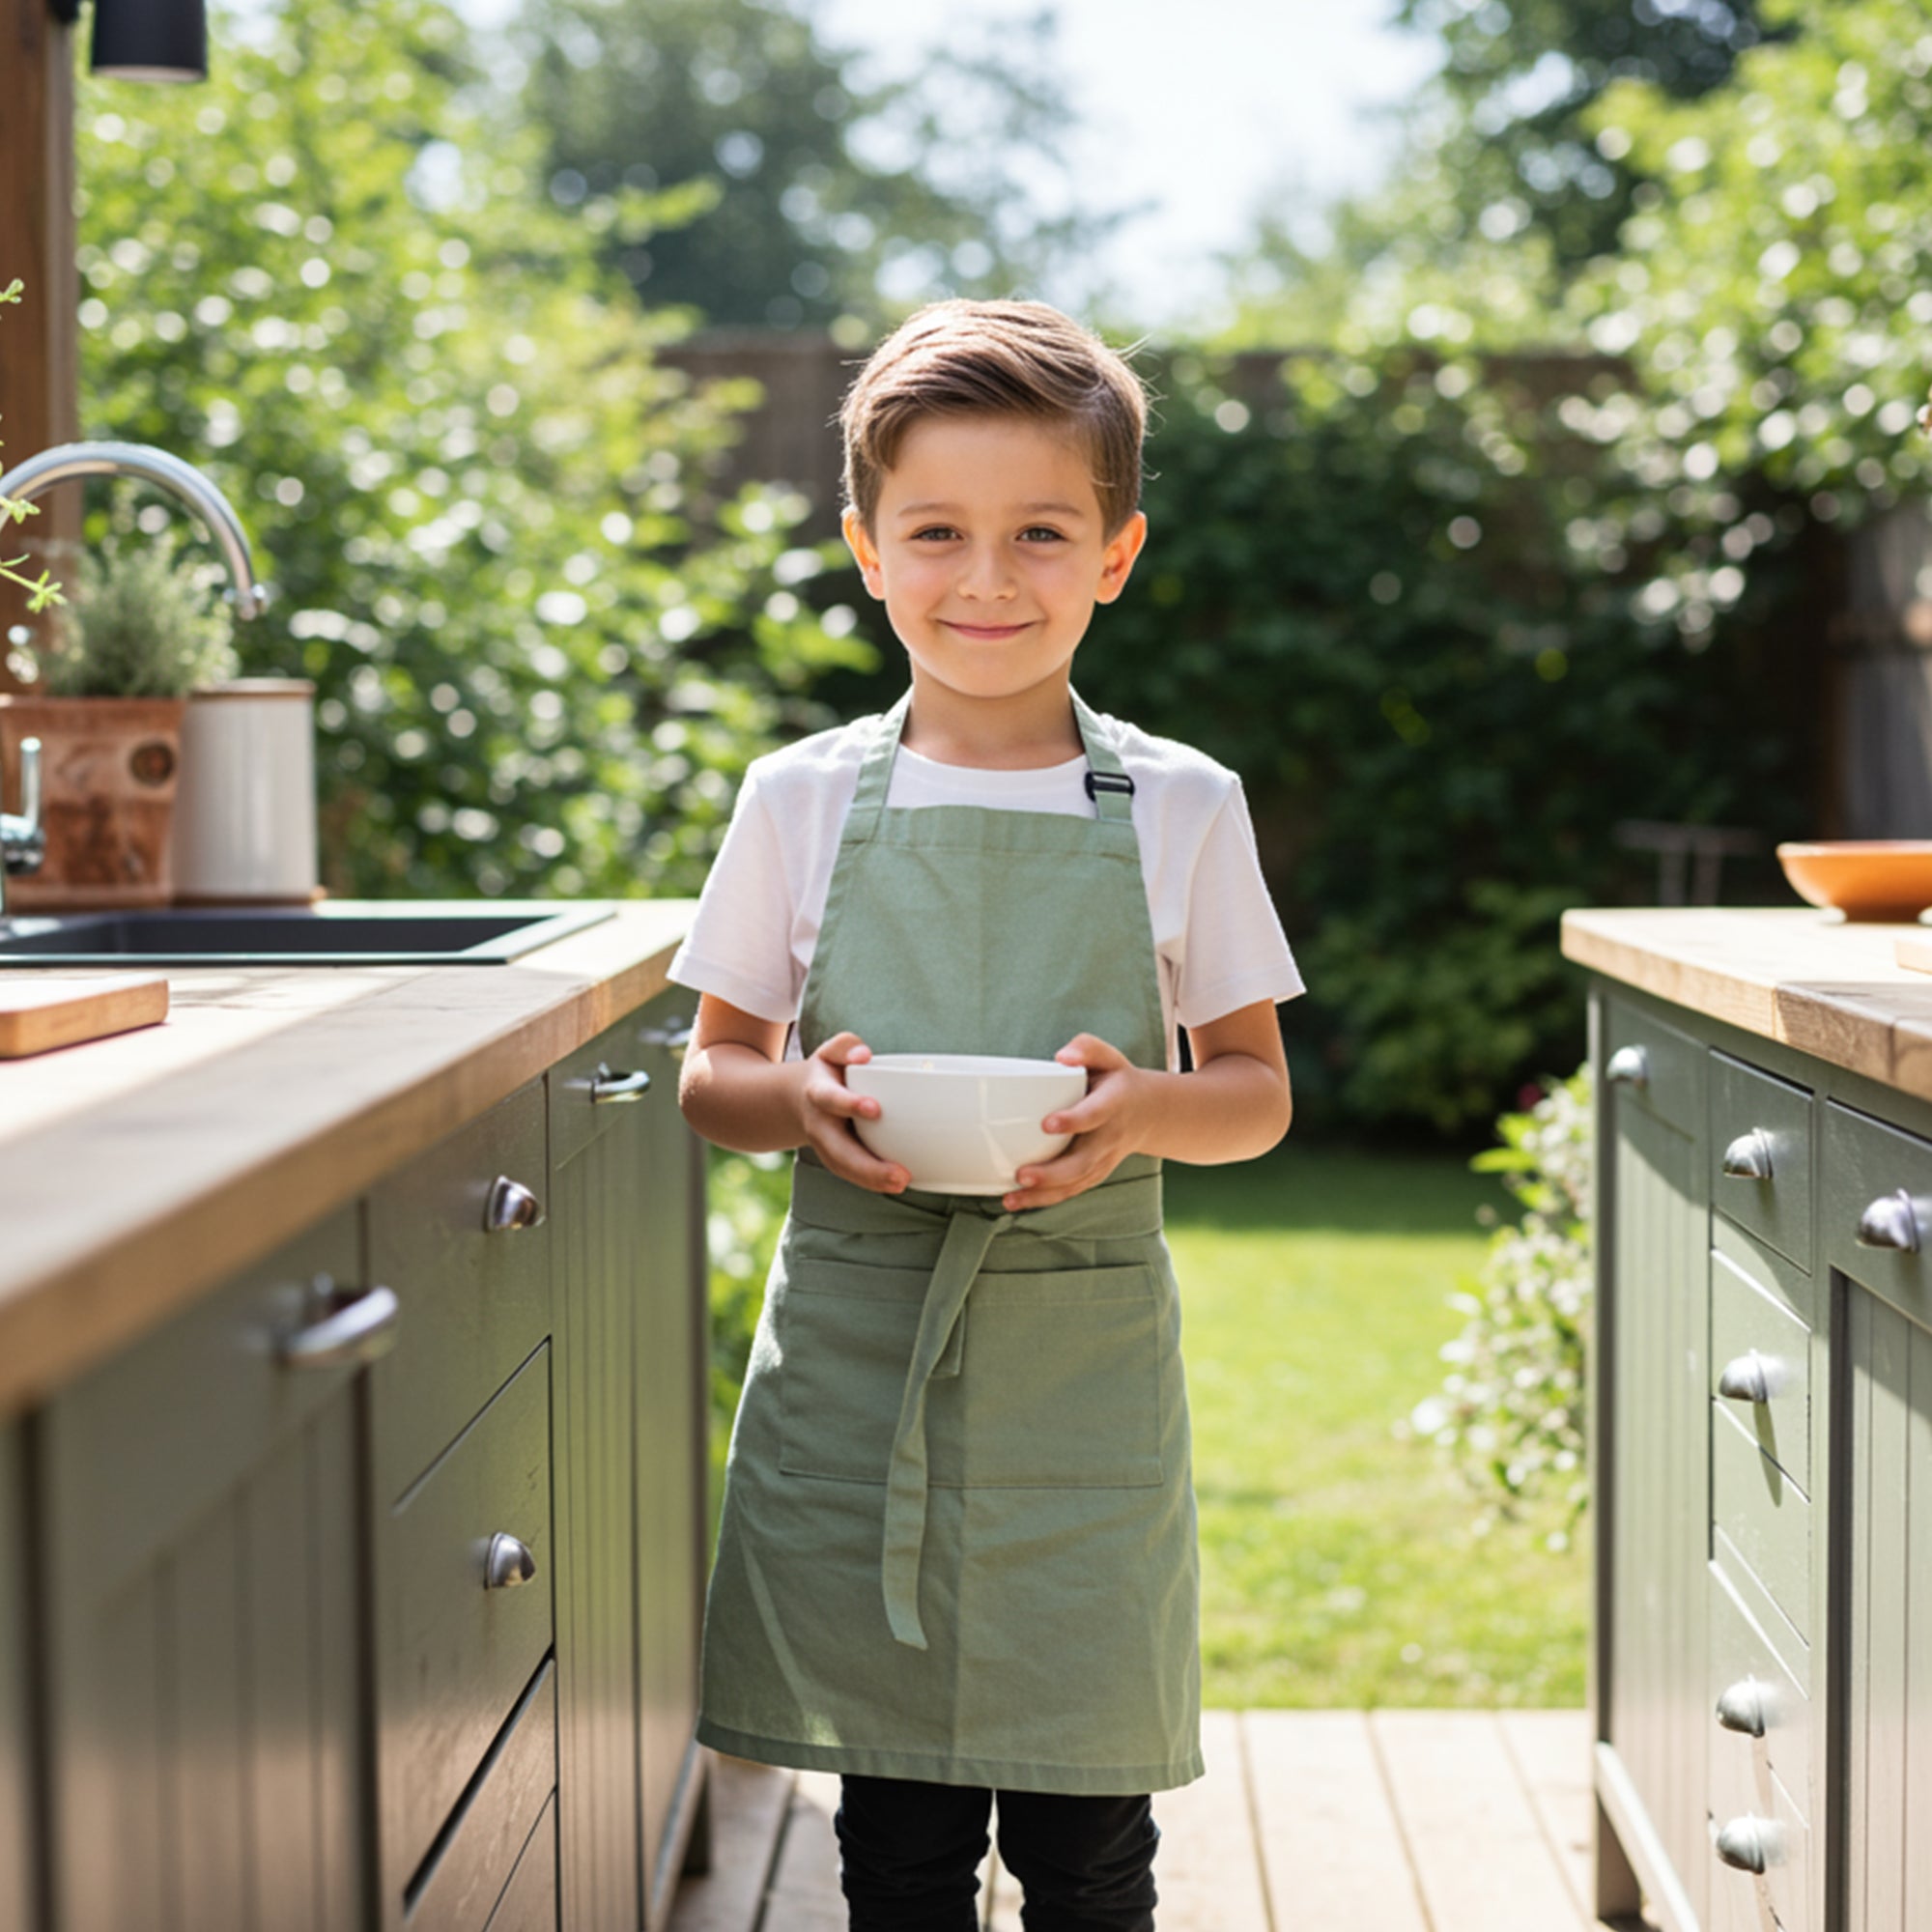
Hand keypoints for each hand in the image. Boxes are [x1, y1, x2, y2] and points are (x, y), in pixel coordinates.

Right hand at [794, 1032, 908, 1193]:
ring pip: (844, 1168)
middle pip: (838, 1149)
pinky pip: (851, 1174)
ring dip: (872, 1180)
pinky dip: (872, 1182)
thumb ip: (846, 1046)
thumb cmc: (830, 1070)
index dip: (849, 1103)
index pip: (830, 1098)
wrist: (802, 1097)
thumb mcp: (832, 1050)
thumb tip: (864, 1055)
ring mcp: (825, 1146)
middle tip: (899, 1175)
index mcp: (818, 1093)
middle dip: (866, 1166)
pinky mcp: (836, 1159)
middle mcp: (819, 1124)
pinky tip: (897, 1184)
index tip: (875, 1109)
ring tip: (902, 1182)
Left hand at [1002, 1033, 1152, 1210]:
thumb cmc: (1116, 1080)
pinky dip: (1043, 1200)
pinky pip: (1070, 1190)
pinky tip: (1015, 1201)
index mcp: (1114, 1104)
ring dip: (1043, 1194)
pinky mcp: (1093, 1173)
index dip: (1074, 1120)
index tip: (1046, 1124)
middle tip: (1022, 1174)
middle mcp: (1109, 1137)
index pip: (1095, 1114)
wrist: (1148, 1112)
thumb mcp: (1109, 1057)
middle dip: (1052, 1173)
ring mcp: (1103, 1160)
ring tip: (1011, 1197)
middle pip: (1083, 1161)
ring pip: (1075, 1183)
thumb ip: (1087, 1048)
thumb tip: (1062, 1057)